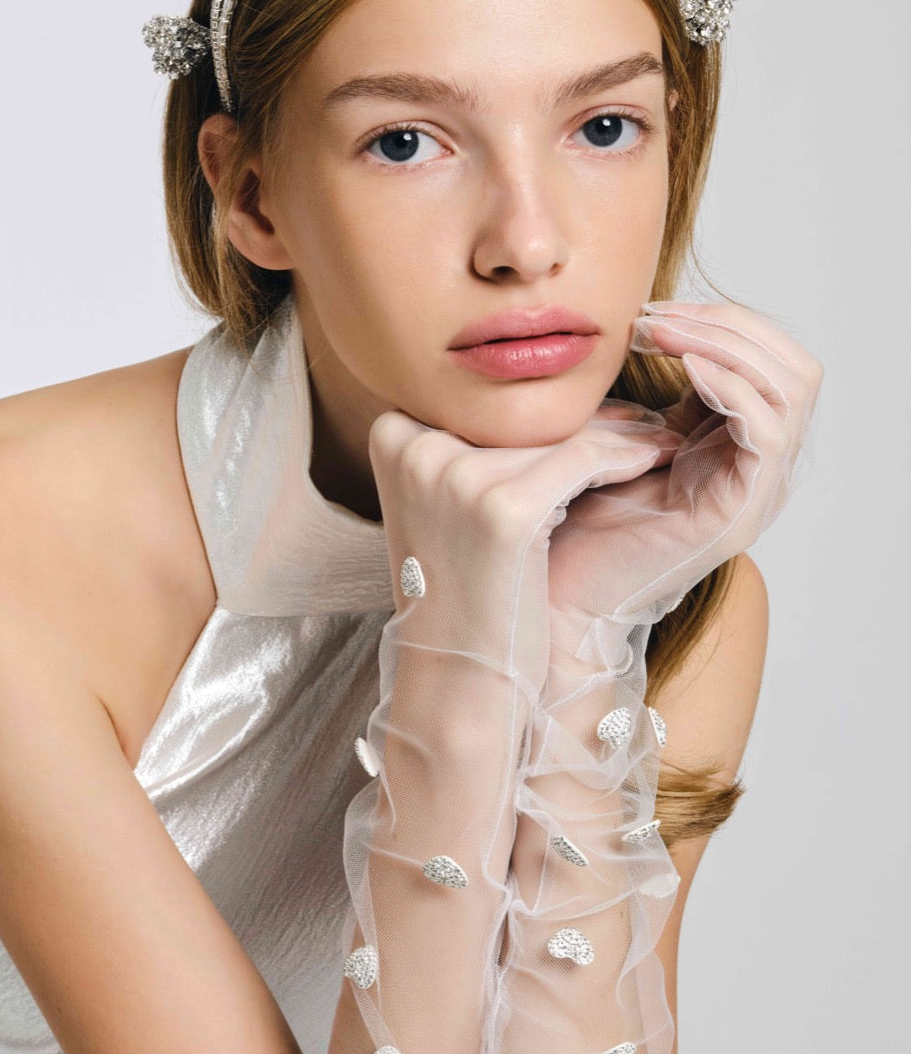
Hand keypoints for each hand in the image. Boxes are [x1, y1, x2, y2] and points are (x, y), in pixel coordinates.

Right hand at [367, 407, 670, 689]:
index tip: (601, 415)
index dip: (548, 410)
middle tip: (646, 421)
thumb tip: (555, 375)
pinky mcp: (503, 507)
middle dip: (590, 419)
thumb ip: (480, 440)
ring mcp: (454, 473)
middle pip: (524, 411)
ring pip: (561, 430)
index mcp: (393, 432)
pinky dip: (629, 457)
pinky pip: (586, 458)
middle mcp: (414, 443)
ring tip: (661, 440)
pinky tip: (657, 459)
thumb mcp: (449, 500)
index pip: (489, 400)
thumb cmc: (466, 590)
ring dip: (621, 436)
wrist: (460, 678)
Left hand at [547, 299, 823, 654]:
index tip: (650, 309)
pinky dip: (734, 388)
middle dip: (729, 324)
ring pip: (792, 389)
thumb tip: (637, 320)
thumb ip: (642, 394)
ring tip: (661, 334)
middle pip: (794, 364)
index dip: (718, 319)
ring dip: (727, 345)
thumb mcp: (615, 437)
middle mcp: (758, 463)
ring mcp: (757, 488)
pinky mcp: (743, 510)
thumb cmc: (573, 518)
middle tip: (656, 316)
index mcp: (732, 441)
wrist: (558, 592)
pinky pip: (769, 432)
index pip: (767, 356)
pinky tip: (683, 368)